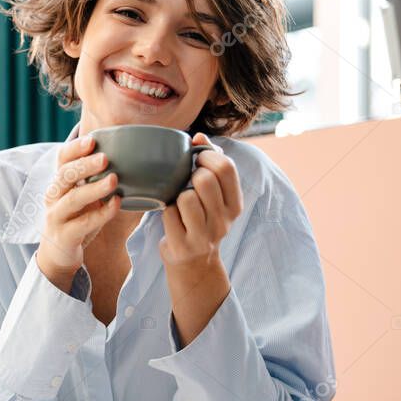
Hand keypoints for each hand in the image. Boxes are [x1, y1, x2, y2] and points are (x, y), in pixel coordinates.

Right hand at [36, 134, 121, 291]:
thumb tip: (131, 158)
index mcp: (59, 183)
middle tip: (105, 158)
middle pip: (64, 176)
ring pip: (73, 199)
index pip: (61, 159)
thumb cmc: (76, 220)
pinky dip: (101, 213)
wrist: (59, 255)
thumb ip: (96, 180)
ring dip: (94, 188)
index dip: (75, 149)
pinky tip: (116, 204)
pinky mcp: (65, 236)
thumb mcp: (82, 197)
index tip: (93, 140)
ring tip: (114, 180)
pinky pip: (83, 223)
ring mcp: (57, 217)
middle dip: (85, 165)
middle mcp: (53, 197)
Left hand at [159, 132, 242, 271]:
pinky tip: (171, 218)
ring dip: (176, 195)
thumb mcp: (214, 197)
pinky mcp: (183, 246)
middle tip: (186, 181)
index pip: (226, 168)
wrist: (193, 264)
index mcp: (235, 205)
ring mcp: (204, 236)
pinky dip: (165, 211)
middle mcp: (224, 221)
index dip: (206, 155)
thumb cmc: (199, 220)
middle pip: (205, 180)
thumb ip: (211, 165)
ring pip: (186, 197)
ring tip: (179, 203)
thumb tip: (199, 136)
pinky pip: (168, 214)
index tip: (197, 159)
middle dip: (190, 174)